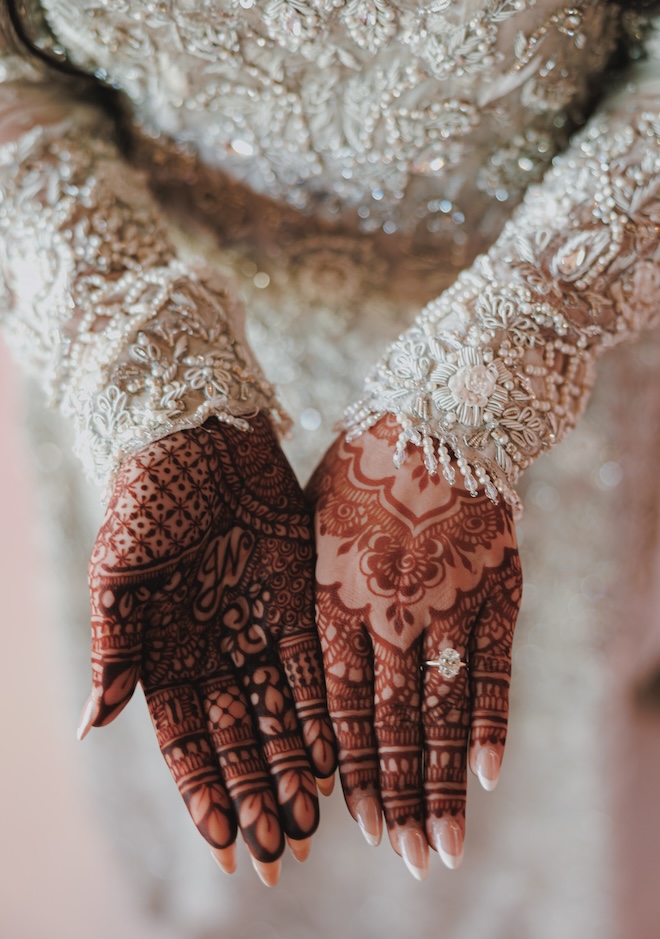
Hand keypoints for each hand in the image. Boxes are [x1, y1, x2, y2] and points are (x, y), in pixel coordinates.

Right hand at [80, 416, 335, 882]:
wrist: (197, 433)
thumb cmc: (144, 499)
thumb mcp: (116, 577)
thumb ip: (113, 650)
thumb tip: (89, 728)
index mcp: (165, 653)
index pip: (188, 742)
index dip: (206, 795)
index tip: (229, 847)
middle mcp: (215, 650)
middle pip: (241, 740)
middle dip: (259, 797)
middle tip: (284, 852)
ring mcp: (258, 627)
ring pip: (280, 714)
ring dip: (294, 768)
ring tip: (315, 821)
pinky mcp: (298, 600)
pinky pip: (313, 667)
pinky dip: (321, 712)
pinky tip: (333, 755)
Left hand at [307, 415, 521, 876]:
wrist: (436, 413)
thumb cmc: (361, 465)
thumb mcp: (310, 522)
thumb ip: (309, 589)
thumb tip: (301, 652)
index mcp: (335, 596)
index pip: (340, 705)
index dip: (351, 768)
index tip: (357, 821)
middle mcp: (390, 612)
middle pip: (392, 723)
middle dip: (398, 797)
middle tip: (406, 859)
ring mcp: (447, 605)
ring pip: (443, 710)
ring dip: (443, 783)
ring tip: (445, 844)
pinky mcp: (495, 591)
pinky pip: (494, 668)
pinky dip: (492, 723)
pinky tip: (491, 774)